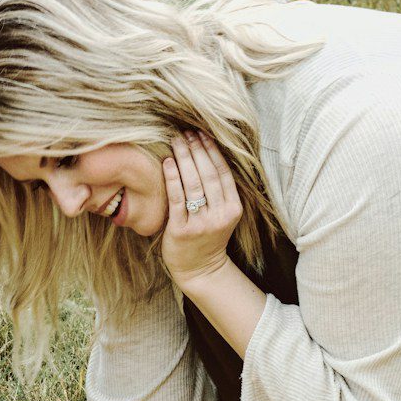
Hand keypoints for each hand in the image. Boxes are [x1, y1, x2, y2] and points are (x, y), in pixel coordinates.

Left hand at [161, 131, 242, 291]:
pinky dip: (172, 178)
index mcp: (233, 208)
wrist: (200, 269)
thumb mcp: (222, 214)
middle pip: (207, 174)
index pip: (222, 172)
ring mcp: (201, 223)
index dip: (212, 150)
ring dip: (184, 158)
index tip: (202, 133)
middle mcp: (219, 215)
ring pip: (193, 183)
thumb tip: (207, 153)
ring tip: (176, 140)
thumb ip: (219, 191)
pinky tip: (167, 162)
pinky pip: (177, 198)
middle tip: (186, 131)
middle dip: (196, 149)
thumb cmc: (208, 236)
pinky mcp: (182, 230)